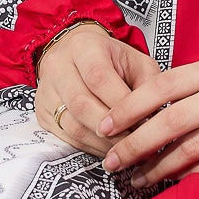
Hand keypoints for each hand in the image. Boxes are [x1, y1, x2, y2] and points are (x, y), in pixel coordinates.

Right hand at [33, 22, 158, 156]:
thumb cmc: (112, 59)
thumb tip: (156, 116)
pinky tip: (107, 150)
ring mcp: (46, 91)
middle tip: (136, 143)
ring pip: (71, 125)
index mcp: (84, 47)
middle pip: (81, 105)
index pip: (99, 78)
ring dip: (101, 144)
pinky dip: (88, 148)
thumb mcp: (135, 60)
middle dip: (112, 130)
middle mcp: (58, 67)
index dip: (120, 105)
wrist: (75, 53)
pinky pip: (64, 137)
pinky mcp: (42, 113)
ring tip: (125, 151)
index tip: (144, 123)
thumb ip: (149, 83)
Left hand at [98, 56, 198, 185]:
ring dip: (158, 167)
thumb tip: (137, 117)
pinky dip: (190, 174)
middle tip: (111, 161)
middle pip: (173, 119)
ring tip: (135, 179)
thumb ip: (190, 91)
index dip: (130, 106)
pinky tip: (170, 182)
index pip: (163, 85)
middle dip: (136, 143)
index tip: (103, 125)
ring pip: (192, 146)